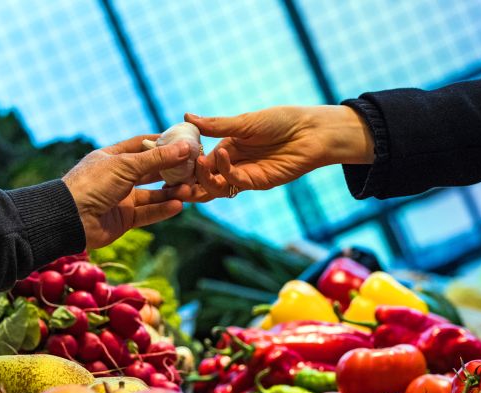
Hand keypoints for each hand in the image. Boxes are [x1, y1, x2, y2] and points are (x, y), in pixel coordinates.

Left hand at [63, 135, 190, 247]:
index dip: (163, 143)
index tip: (184, 141)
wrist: (70, 218)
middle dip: (172, 170)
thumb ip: (157, 158)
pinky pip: (147, 213)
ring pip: (152, 194)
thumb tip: (185, 147)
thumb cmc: (92, 184)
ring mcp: (121, 198)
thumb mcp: (126, 165)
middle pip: (150, 171)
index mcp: (112, 157)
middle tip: (193, 168)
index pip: (142, 145)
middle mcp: (117, 177)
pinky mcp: (124, 219)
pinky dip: (162, 210)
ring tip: (188, 190)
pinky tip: (178, 206)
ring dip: (170, 192)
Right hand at [177, 105, 373, 201]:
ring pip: (216, 187)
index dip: (184, 161)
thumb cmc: (282, 121)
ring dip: (203, 181)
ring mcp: (244, 175)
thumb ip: (216, 125)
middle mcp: (233, 163)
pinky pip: (234, 184)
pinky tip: (222, 157)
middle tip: (173, 176)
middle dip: (188, 180)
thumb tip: (186, 116)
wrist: (311, 132)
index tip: (168, 158)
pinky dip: (225, 173)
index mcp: (227, 147)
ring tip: (196, 167)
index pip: (199, 159)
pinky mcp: (257, 183)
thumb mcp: (244, 122)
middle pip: (204, 178)